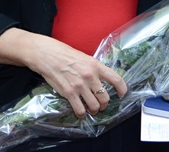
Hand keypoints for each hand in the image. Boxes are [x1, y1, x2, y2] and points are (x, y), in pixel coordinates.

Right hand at [0, 28, 127, 117]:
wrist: (45, 54)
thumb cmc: (63, 53)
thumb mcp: (83, 57)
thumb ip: (93, 69)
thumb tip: (101, 80)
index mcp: (95, 65)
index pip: (116, 79)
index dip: (122, 89)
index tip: (121, 94)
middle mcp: (89, 76)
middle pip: (105, 98)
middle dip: (104, 105)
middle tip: (100, 105)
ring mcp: (79, 85)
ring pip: (94, 106)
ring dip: (94, 110)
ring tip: (90, 109)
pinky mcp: (68, 93)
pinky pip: (80, 109)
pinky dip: (82, 114)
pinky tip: (80, 112)